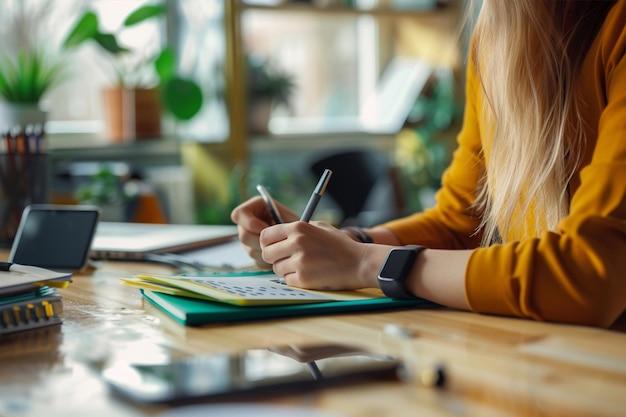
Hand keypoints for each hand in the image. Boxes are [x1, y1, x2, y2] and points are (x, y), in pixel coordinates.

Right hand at [230, 196, 297, 266]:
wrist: (302, 239)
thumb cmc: (297, 226)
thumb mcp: (289, 219)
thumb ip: (276, 222)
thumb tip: (264, 230)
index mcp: (252, 209)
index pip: (238, 215)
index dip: (250, 223)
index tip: (265, 228)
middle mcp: (246, 224)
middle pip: (243, 235)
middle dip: (261, 241)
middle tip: (276, 243)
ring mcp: (249, 239)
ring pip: (249, 250)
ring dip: (266, 252)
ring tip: (282, 250)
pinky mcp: (254, 253)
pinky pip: (256, 261)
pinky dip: (269, 261)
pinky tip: (280, 257)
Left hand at [259, 221, 380, 289]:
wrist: (359, 263)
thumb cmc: (340, 245)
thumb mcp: (320, 227)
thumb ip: (298, 229)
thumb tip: (278, 234)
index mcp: (298, 227)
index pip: (265, 235)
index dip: (267, 243)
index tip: (274, 248)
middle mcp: (296, 242)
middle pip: (267, 253)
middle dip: (274, 258)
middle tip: (286, 260)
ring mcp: (299, 261)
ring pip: (276, 268)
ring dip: (285, 270)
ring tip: (302, 267)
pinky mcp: (303, 278)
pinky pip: (286, 280)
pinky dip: (294, 280)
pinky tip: (309, 275)